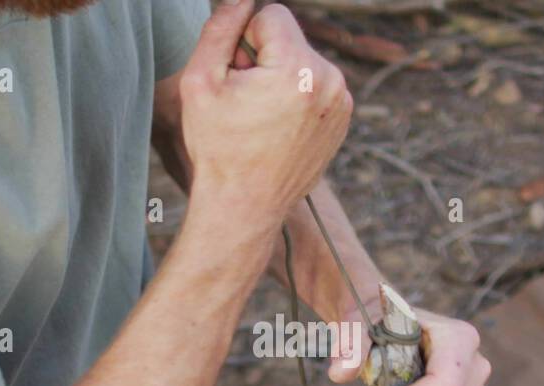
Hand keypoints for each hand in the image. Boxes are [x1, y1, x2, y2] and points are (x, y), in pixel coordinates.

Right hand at [179, 1, 352, 226]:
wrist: (246, 206)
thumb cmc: (218, 147)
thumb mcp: (200, 82)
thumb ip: (220, 29)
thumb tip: (241, 0)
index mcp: (297, 69)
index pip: (272, 14)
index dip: (245, 40)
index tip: (237, 74)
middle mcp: (329, 81)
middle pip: (290, 38)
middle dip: (264, 59)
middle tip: (245, 102)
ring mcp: (342, 101)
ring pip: (303, 61)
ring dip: (281, 77)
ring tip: (261, 117)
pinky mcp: (343, 117)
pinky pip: (316, 84)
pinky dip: (297, 96)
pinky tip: (278, 127)